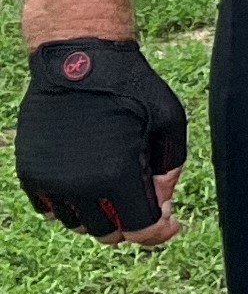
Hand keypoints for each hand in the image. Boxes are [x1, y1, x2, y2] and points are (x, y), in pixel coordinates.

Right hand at [14, 38, 186, 247]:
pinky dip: (72, 205)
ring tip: (117, 188)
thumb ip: (170, 167)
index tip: (171, 223)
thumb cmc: (130, 86)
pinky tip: (89, 184)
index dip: (160, 232)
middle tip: (145, 200)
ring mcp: (50, 181)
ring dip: (101, 215)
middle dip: (132, 221)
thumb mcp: (169, 121)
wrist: (78, 61)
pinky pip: (51, 209)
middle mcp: (79, 186)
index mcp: (117, 175)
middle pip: (109, 232)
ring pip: (79, 224)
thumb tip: (162, 203)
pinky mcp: (31, 172)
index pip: (141, 229)